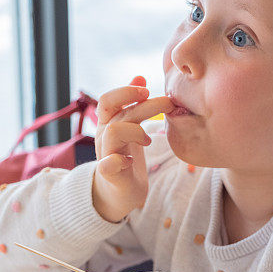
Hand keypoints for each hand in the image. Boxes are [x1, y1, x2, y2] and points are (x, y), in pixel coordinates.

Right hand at [92, 76, 173, 222]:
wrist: (118, 193)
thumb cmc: (126, 157)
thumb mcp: (130, 127)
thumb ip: (132, 105)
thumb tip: (139, 77)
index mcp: (108, 124)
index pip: (108, 99)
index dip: (126, 91)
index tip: (147, 90)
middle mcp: (103, 136)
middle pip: (116, 112)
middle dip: (143, 105)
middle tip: (169, 103)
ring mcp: (105, 155)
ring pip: (113, 132)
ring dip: (136, 130)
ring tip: (150, 139)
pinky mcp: (110, 174)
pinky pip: (107, 164)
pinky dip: (117, 160)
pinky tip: (130, 160)